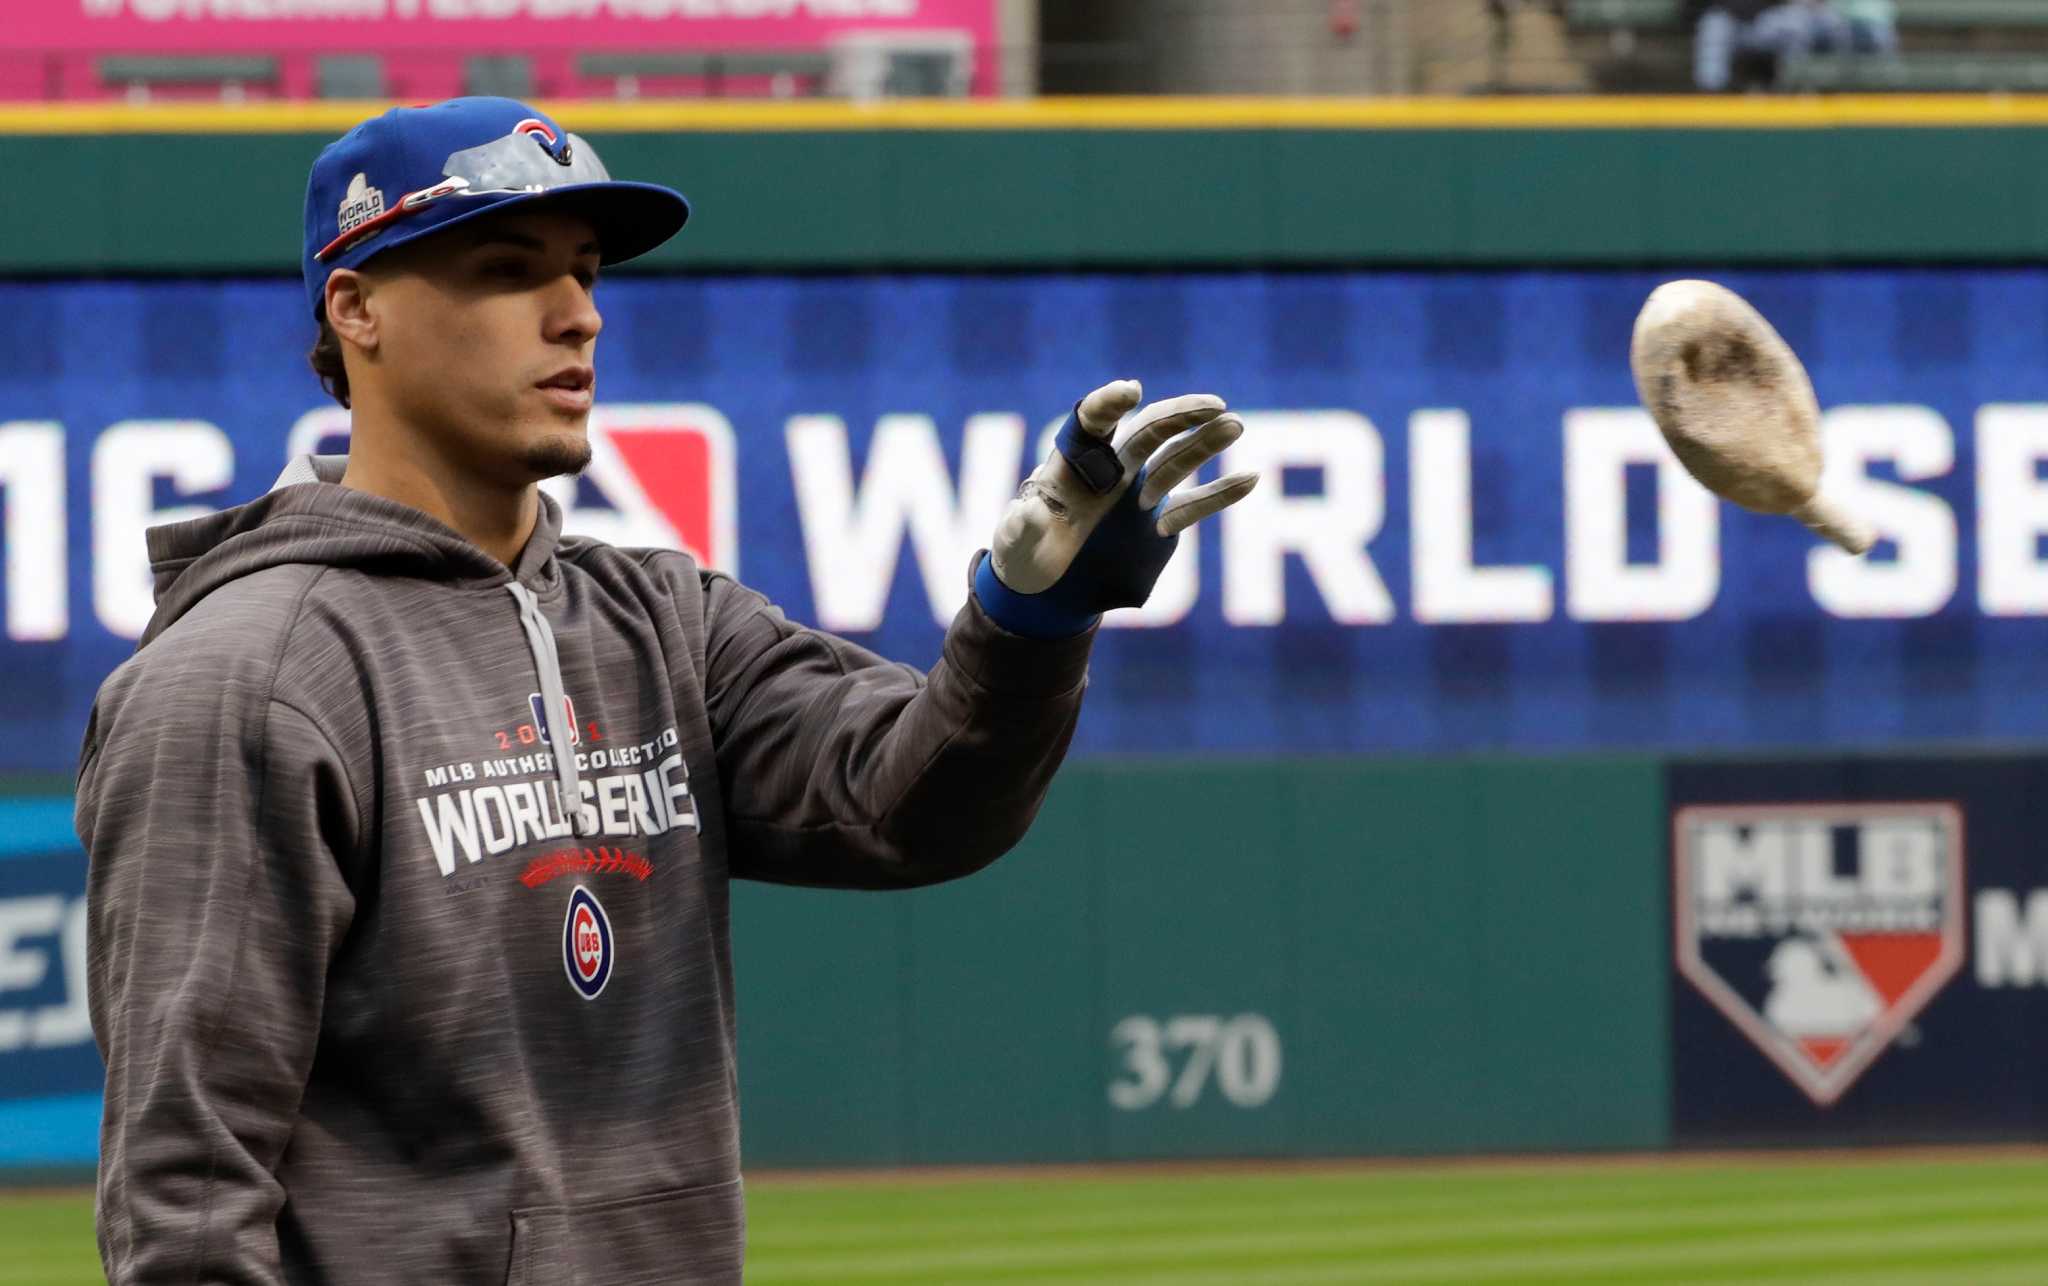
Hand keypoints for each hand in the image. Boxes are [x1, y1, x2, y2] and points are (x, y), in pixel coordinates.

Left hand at [973, 380, 1258, 637]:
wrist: (1047, 589)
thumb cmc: (1024, 556)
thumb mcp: (1014, 544)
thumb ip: (1023, 526)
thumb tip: (1031, 512)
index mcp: (1072, 462)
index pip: (1092, 422)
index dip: (1109, 404)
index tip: (1130, 391)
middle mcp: (1111, 470)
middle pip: (1148, 431)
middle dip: (1178, 415)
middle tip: (1213, 405)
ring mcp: (1138, 494)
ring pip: (1176, 460)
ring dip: (1207, 442)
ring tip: (1235, 424)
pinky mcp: (1158, 524)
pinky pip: (1193, 505)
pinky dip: (1220, 494)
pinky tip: (1250, 478)